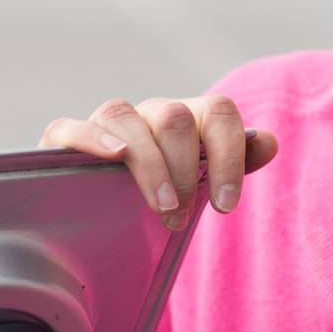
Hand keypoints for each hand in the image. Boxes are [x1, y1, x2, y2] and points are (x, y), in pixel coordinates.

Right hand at [38, 96, 278, 229]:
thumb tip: (269, 142)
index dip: (229, 155)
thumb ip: (236, 162)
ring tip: (161, 208)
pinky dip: (93, 138)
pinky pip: (72, 126)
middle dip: (185, 170)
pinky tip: (114, 158)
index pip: (220, 112)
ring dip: (149, 164)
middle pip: (174, 117)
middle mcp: (150, 113)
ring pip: (126, 116)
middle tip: (182, 219)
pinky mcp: (62, 140)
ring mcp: (108, 123)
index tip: (226, 206)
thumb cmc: (166, 195)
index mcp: (191, 120)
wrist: (105, 213)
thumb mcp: (202, 183)